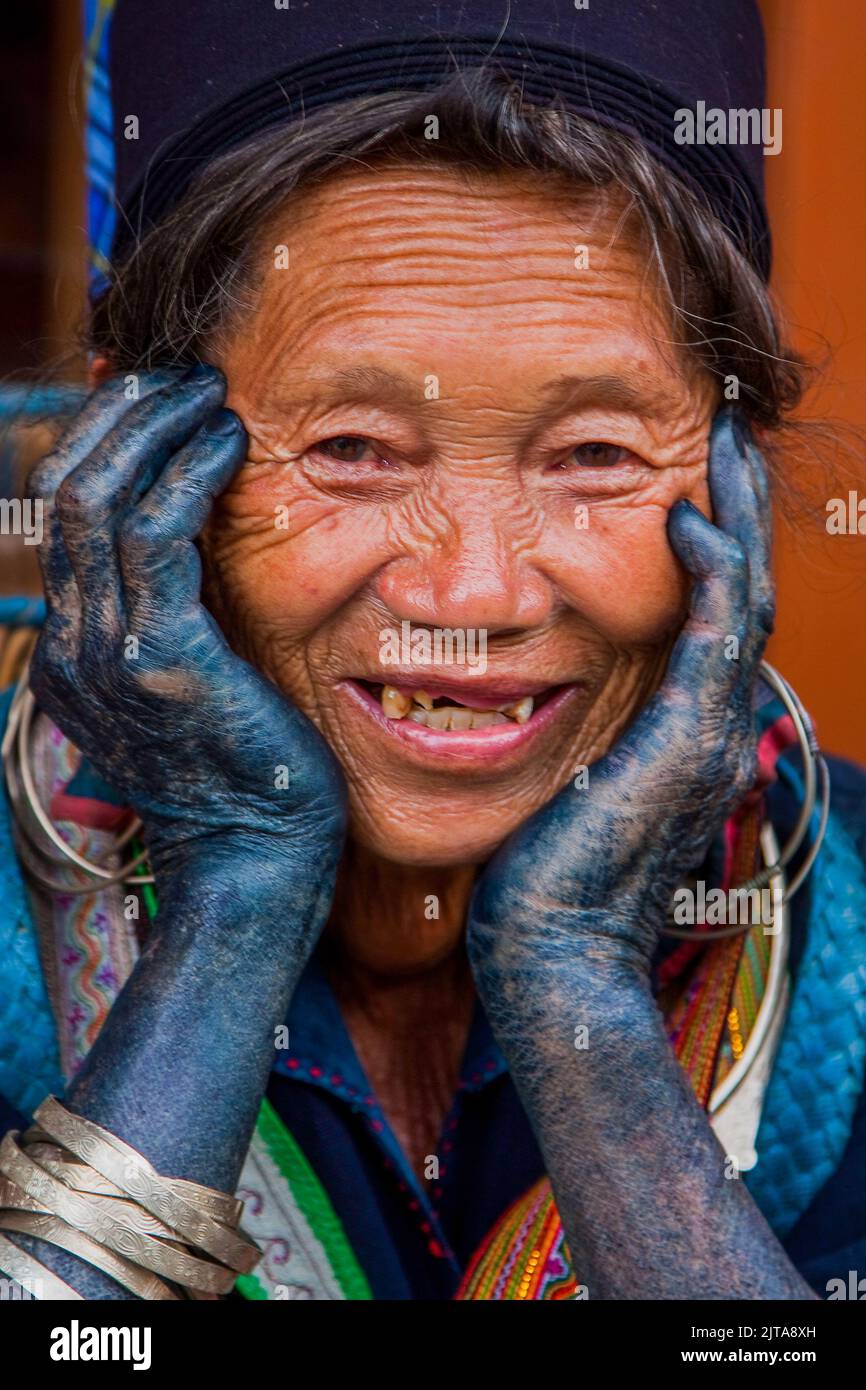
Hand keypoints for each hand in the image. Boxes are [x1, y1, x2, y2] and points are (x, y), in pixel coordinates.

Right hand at [28, 365, 346, 886]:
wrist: (255, 866)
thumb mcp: (193, 688)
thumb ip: (177, 619)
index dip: (107, 440)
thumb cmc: (247, 775)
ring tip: (210, 391)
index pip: (64, 514)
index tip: (163, 400)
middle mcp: (71, 644)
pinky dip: (188, 474)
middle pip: (66, 490)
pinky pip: (157, 538)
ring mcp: (106, 653)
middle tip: (185, 374)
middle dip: (122, 416)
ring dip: (156, 428)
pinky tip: (229, 441)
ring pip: (100, 500)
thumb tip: (206, 549)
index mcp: (73, 649)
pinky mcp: (162, 660)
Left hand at [467, 407, 772, 983]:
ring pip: (743, 597)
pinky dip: (710, 570)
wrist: (553, 958)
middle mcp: (715, 725)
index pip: (712, 615)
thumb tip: (537, 702)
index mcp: (686, 733)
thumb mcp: (566, 791)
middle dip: (738, 507)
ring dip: (736, 514)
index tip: (690, 483)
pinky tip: (686, 517)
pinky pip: (713, 632)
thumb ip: (579, 741)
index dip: (712, 545)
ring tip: (725, 443)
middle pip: (742, 591)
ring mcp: (710, 732)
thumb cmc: (542, 881)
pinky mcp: (685, 740)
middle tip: (729, 434)